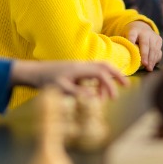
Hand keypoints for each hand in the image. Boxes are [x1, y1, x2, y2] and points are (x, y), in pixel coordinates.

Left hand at [11, 61, 128, 98]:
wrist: (35, 72)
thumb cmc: (46, 81)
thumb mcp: (61, 89)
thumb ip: (78, 93)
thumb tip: (94, 97)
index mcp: (80, 69)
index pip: (101, 74)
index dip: (110, 86)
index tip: (114, 98)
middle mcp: (82, 65)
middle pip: (105, 65)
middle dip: (118, 74)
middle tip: (127, 85)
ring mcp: (80, 66)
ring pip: (101, 68)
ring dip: (109, 78)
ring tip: (109, 95)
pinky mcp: (77, 69)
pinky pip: (94, 72)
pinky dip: (100, 80)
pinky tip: (97, 92)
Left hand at [124, 21, 162, 70]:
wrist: (141, 27)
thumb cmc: (131, 36)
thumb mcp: (125, 37)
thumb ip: (124, 45)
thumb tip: (122, 57)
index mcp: (133, 30)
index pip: (132, 36)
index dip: (131, 42)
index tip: (131, 50)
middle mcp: (144, 32)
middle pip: (145, 44)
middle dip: (145, 55)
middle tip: (144, 64)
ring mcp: (153, 35)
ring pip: (153, 48)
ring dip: (152, 59)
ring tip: (149, 68)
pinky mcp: (159, 40)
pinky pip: (158, 50)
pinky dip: (156, 59)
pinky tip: (152, 65)